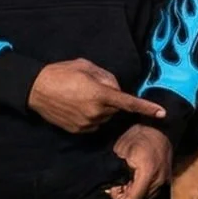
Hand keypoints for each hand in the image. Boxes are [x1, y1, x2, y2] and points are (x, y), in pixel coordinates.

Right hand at [27, 58, 166, 133]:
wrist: (35, 89)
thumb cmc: (61, 73)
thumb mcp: (87, 67)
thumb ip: (107, 77)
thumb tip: (117, 89)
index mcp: (100, 94)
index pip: (129, 102)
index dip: (147, 108)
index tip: (162, 113)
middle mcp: (96, 112)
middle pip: (116, 109)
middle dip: (111, 99)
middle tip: (92, 88)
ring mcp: (87, 124)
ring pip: (105, 117)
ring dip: (101, 109)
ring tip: (81, 97)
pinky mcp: (79, 131)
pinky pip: (94, 124)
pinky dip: (91, 116)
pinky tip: (76, 106)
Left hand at [107, 123, 173, 198]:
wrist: (158, 126)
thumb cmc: (137, 135)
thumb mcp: (120, 152)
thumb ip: (116, 173)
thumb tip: (111, 190)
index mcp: (147, 172)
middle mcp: (158, 179)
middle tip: (111, 192)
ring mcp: (164, 180)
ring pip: (144, 197)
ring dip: (131, 195)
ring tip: (120, 185)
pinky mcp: (165, 178)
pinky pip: (150, 191)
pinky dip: (138, 190)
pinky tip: (129, 183)